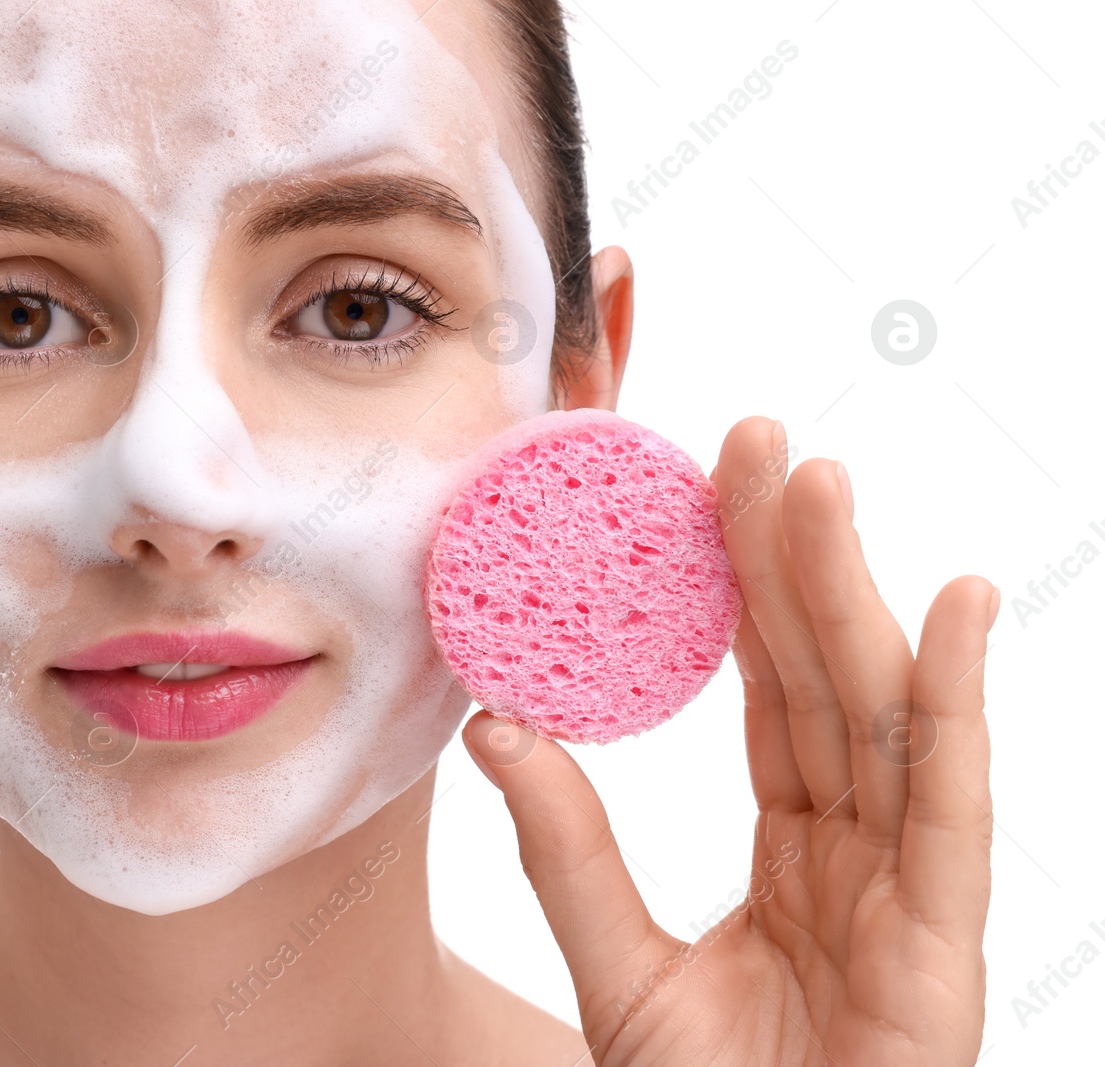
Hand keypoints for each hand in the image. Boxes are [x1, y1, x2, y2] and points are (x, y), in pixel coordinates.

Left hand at [463, 415, 995, 1064]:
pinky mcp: (944, 945)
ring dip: (851, 591)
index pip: (772, 691)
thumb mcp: (620, 972)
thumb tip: (493, 727)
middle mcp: (863, 851)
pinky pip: (954, 805)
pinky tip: (953, 601)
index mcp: (796, 850)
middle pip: (827, 677)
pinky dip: (959, 700)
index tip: (705, 489)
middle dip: (793, 557)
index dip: (742, 590)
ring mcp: (911, 892)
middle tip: (754, 441)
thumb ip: (567, 854)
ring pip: (883, 713)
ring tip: (816, 482)